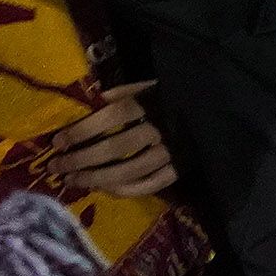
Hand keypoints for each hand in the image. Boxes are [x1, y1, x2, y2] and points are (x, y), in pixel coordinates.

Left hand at [43, 81, 177, 196]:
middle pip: (116, 147)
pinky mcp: (180, 169)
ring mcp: (172, 152)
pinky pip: (149, 185)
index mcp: (153, 103)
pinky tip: (105, 190)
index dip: (83, 130)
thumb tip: (89, 98)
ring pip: (130, 170)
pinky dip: (125, 190)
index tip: (57, 142)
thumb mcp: (151, 85)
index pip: (113, 116)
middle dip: (81, 159)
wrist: (219, 108)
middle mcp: (161, 129)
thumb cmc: (176, 96)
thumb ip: (123, 91)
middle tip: (56, 167)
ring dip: (97, 179)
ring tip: (73, 182)